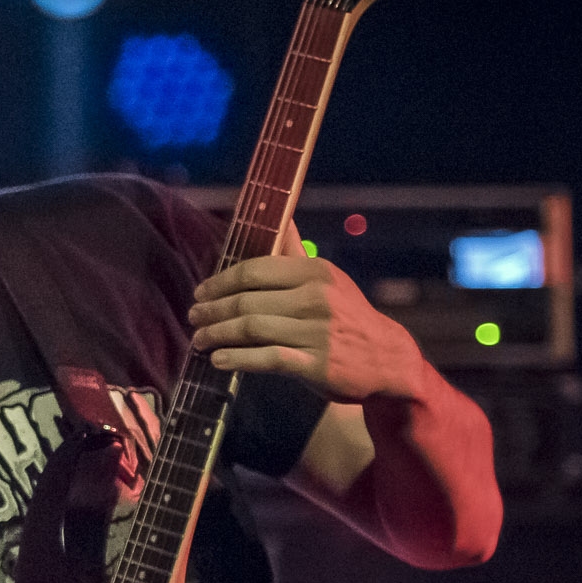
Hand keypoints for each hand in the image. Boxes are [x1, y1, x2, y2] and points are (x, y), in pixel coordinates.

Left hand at [189, 254, 431, 403]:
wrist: (388, 358)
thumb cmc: (347, 316)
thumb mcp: (327, 280)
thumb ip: (295, 253)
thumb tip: (281, 218)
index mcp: (315, 273)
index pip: (254, 270)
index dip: (221, 281)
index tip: (201, 292)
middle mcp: (316, 299)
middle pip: (247, 301)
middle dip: (212, 310)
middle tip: (194, 318)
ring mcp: (316, 332)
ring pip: (251, 328)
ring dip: (217, 334)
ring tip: (199, 340)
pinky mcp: (316, 364)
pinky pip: (267, 358)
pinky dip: (238, 359)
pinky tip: (219, 360)